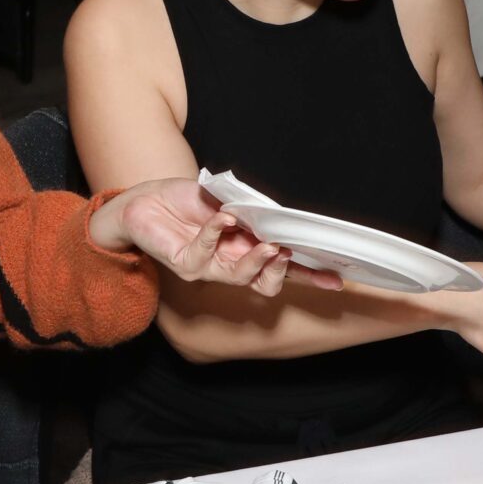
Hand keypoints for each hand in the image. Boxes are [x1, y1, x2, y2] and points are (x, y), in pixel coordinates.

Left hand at [92, 179, 335, 297]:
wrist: (146, 200)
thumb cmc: (187, 200)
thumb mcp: (229, 200)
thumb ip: (254, 212)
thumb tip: (280, 216)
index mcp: (247, 250)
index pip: (283, 268)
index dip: (310, 275)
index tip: (336, 277)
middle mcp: (231, 264)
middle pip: (267, 284)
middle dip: (285, 272)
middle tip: (290, 252)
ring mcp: (208, 267)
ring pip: (241, 277)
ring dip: (257, 260)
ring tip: (268, 244)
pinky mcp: (184, 263)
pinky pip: (205, 253)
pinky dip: (216, 232)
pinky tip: (223, 217)